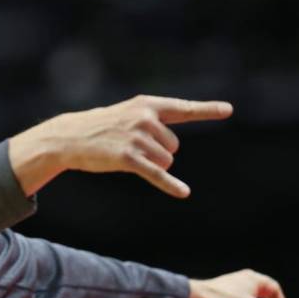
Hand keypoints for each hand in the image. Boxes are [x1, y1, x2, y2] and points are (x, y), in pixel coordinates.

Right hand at [9, 95, 232, 196]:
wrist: (69, 136)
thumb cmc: (100, 127)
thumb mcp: (127, 114)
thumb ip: (153, 122)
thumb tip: (172, 146)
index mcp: (147, 105)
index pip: (183, 108)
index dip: (207, 110)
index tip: (228, 110)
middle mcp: (144, 118)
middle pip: (174, 146)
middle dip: (158, 152)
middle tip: (130, 146)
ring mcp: (136, 138)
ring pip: (165, 161)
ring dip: (151, 164)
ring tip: (124, 155)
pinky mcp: (128, 158)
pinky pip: (156, 173)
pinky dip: (170, 184)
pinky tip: (183, 192)